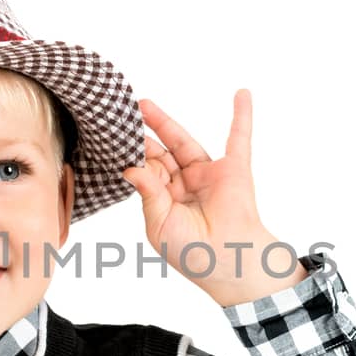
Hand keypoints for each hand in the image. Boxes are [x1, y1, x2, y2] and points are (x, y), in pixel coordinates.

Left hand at [121, 90, 304, 305]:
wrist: (228, 261)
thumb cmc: (193, 252)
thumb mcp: (159, 224)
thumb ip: (147, 193)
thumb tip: (130, 168)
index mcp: (166, 202)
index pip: (146, 173)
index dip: (132, 159)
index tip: (113, 142)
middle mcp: (185, 186)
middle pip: (159, 154)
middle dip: (142, 135)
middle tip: (122, 114)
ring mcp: (208, 175)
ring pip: (183, 142)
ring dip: (165, 122)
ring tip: (143, 103)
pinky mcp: (233, 169)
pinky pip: (239, 138)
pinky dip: (242, 116)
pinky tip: (242, 95)